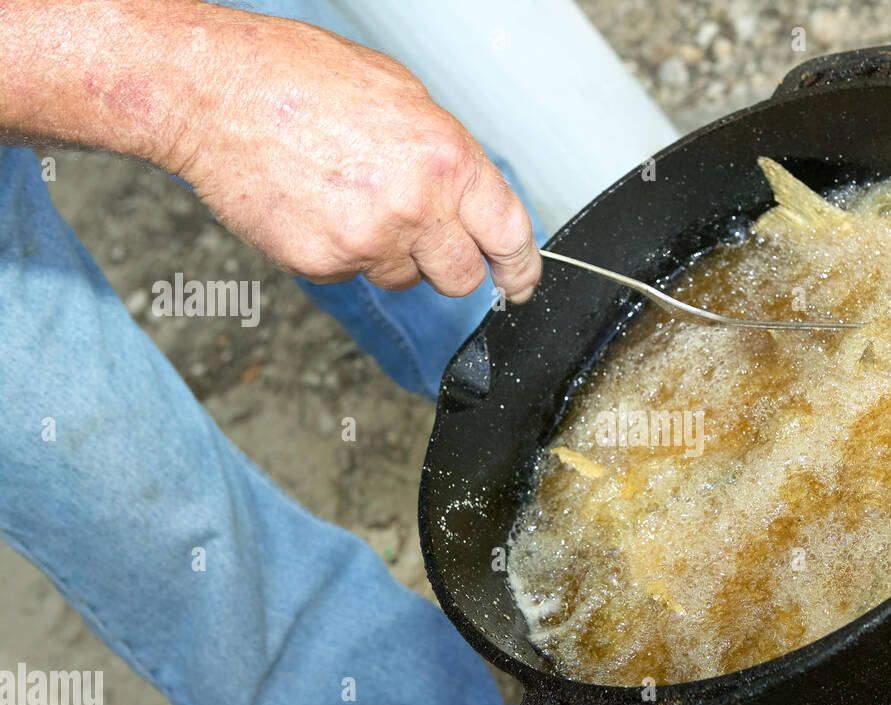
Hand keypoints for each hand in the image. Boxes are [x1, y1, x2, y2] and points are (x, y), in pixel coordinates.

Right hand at [167, 13, 540, 300]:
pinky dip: (340, 252)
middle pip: (462, 277)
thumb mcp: (402, 97)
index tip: (519, 282)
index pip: (509, 235)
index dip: (519, 267)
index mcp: (446, 159)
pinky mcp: (323, 264)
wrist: (214, 92)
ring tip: (351, 197)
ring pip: (404, 279)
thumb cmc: (302, 79)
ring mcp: (368, 241)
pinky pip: (351, 275)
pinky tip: (317, 206)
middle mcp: (415, 207)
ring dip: (390, 254)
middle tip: (423, 238)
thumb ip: (446, 157)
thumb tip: (472, 201)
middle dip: (449, 264)